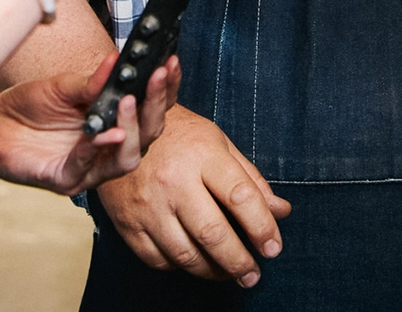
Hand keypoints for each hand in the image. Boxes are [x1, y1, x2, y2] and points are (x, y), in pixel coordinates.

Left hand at [0, 52, 180, 196]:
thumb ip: (92, 81)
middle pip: (149, 133)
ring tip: (127, 102)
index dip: (164, 88)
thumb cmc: (27, 105)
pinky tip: (100, 132)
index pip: (150, 106)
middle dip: (155, 104)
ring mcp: (90, 167)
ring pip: (128, 158)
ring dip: (132, 130)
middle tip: (155, 76)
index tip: (170, 63)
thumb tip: (119, 60)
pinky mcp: (66, 181)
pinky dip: (95, 149)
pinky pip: (87, 168)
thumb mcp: (62, 86)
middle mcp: (108, 145)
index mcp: (114, 119)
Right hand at [95, 106, 290, 286]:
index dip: (262, 227)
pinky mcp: (127, 222)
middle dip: (239, 261)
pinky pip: (157, 259)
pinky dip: (179, 266)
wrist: (120, 127)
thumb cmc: (177, 135)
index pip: (240, 197)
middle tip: (253, 275)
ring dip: (212, 271)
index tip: (273, 248)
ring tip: (228, 273)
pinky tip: (193, 260)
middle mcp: (174, 181)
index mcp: (202, 155)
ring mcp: (148, 205)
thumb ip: (250, 179)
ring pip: (185, 254)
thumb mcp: (218, 143)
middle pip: (212, 233)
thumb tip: (280, 211)